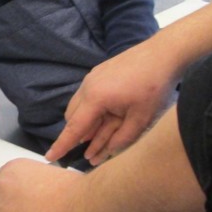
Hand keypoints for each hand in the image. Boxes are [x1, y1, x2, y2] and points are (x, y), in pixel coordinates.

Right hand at [46, 42, 176, 165]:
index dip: (62, 145)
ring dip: (87, 122)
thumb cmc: (153, 86)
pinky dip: (92, 109)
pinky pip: (87, 96)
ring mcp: (92, 78)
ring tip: (105, 133)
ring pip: (79, 106)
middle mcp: (87, 87)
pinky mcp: (99, 73)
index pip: (75, 128)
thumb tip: (105, 152)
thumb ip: (121, 138)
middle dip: (79, 135)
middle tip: (93, 151)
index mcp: (95, 98)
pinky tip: (110, 113)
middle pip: (73, 117)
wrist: (162, 54)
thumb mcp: (141, 119)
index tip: (50, 157)